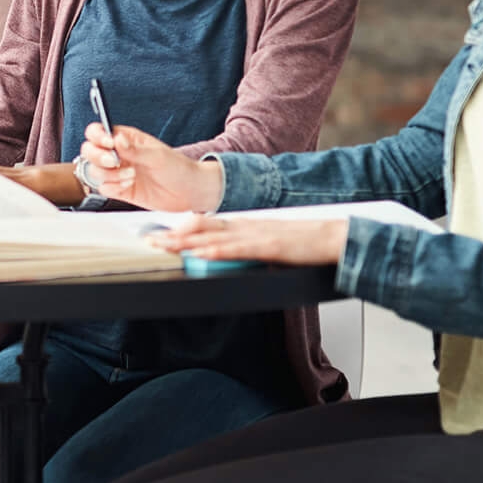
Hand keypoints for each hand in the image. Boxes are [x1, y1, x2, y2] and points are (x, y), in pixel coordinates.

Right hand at [79, 124, 224, 211]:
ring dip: (109, 174)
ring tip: (131, 176)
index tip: (108, 144)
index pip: (98, 131)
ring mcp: (117, 172)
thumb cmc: (178, 168)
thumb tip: (116, 140)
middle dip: (98, 157)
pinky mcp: (119, 189)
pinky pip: (103, 188)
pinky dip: (113, 187)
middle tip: (115, 162)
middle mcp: (118, 154)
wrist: (188, 192)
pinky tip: (129, 185)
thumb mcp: (158, 156)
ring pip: (94, 171)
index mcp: (126, 139)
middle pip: (89, 151)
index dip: (97, 136)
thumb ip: (134, 150)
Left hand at [148, 214, 348, 267]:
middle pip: (202, 230)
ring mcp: (255, 235)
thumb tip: (225, 256)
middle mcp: (245, 226)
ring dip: (185, 243)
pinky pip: (236, 250)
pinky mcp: (268, 246)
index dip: (180, 230)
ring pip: (212, 238)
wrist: (333, 237)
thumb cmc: (304, 243)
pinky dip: (215, 252)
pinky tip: (199, 255)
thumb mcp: (267, 244)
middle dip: (173, 236)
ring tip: (163, 247)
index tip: (158, 235)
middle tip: (148, 242)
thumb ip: (245, 248)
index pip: (205, 226)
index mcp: (244, 225)